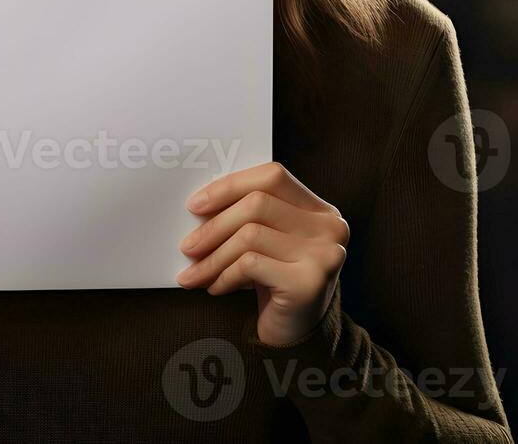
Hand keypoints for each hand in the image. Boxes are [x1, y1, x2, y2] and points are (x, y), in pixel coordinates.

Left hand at [176, 161, 348, 346]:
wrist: (299, 340)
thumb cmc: (275, 284)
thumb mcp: (267, 243)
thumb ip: (248, 216)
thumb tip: (198, 205)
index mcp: (321, 210)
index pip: (272, 177)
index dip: (230, 186)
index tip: (195, 205)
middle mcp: (330, 227)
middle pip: (257, 203)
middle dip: (213, 226)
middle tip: (186, 246)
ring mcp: (324, 254)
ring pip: (250, 234)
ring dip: (212, 257)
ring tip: (194, 273)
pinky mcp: (309, 282)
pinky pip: (250, 264)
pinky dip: (224, 275)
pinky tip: (216, 288)